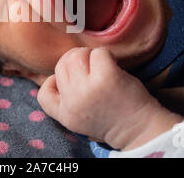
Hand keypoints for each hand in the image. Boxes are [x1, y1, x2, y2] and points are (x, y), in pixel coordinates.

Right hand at [37, 47, 182, 149]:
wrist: (141, 129)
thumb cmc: (111, 117)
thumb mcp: (80, 116)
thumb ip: (66, 98)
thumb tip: (61, 68)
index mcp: (65, 114)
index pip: (43, 92)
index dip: (52, 81)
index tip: (69, 83)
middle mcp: (73, 102)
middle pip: (61, 65)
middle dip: (76, 62)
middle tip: (92, 69)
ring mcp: (88, 89)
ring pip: (77, 55)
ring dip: (90, 56)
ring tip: (102, 66)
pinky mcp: (106, 77)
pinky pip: (98, 53)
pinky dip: (106, 55)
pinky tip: (113, 66)